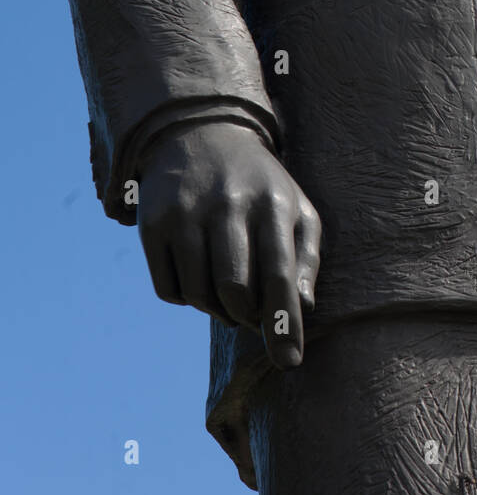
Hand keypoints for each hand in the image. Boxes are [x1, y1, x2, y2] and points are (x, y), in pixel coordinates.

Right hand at [137, 122, 320, 369]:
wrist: (200, 133)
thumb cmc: (260, 185)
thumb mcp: (296, 209)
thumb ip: (306, 258)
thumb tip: (302, 307)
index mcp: (272, 202)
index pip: (279, 274)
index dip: (284, 323)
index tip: (290, 362)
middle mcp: (227, 204)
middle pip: (235, 291)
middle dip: (247, 317)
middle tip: (252, 315)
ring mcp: (185, 212)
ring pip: (200, 296)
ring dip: (218, 311)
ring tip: (228, 294)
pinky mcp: (152, 223)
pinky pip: (169, 290)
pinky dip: (187, 298)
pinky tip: (198, 275)